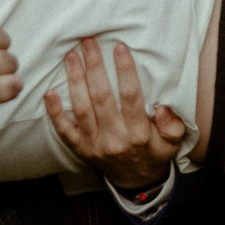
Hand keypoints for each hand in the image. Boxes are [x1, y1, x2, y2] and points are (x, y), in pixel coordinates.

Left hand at [43, 36, 189, 190]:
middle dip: (94, 67)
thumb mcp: (173, 142)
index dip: (125, 71)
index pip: (131, 97)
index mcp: (138, 134)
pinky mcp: (80, 149)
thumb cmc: (154, 152)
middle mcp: (115, 139)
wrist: (135, 181)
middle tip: (88, 42)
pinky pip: (64, 131)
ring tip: (71, 56)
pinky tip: (50, 92)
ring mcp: (94, 145)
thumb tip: (164, 108)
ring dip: (75, 80)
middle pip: (102, 98)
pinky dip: (55, 112)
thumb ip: (174, 125)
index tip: (119, 47)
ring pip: (82, 109)